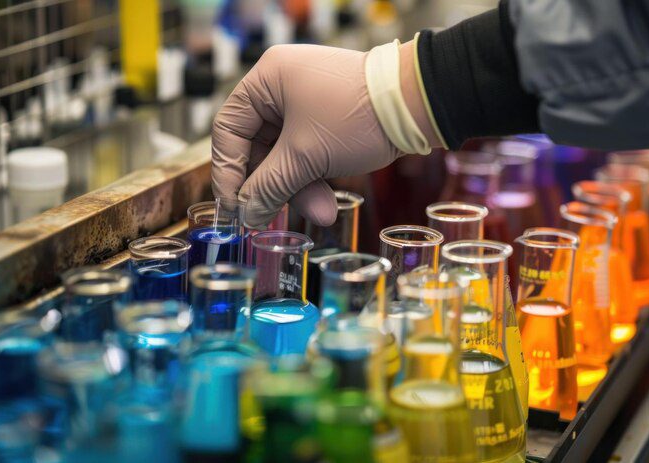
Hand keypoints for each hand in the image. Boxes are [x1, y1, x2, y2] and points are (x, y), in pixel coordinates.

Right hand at [211, 44, 408, 228]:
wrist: (419, 104)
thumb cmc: (360, 115)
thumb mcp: (306, 156)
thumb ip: (269, 186)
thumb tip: (247, 214)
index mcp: (267, 79)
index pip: (229, 129)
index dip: (229, 171)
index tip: (236, 206)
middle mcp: (282, 86)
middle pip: (258, 146)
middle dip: (272, 185)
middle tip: (271, 217)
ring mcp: (307, 101)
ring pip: (285, 155)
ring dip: (298, 188)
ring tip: (319, 212)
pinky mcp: (328, 118)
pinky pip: (307, 152)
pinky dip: (314, 178)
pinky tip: (326, 204)